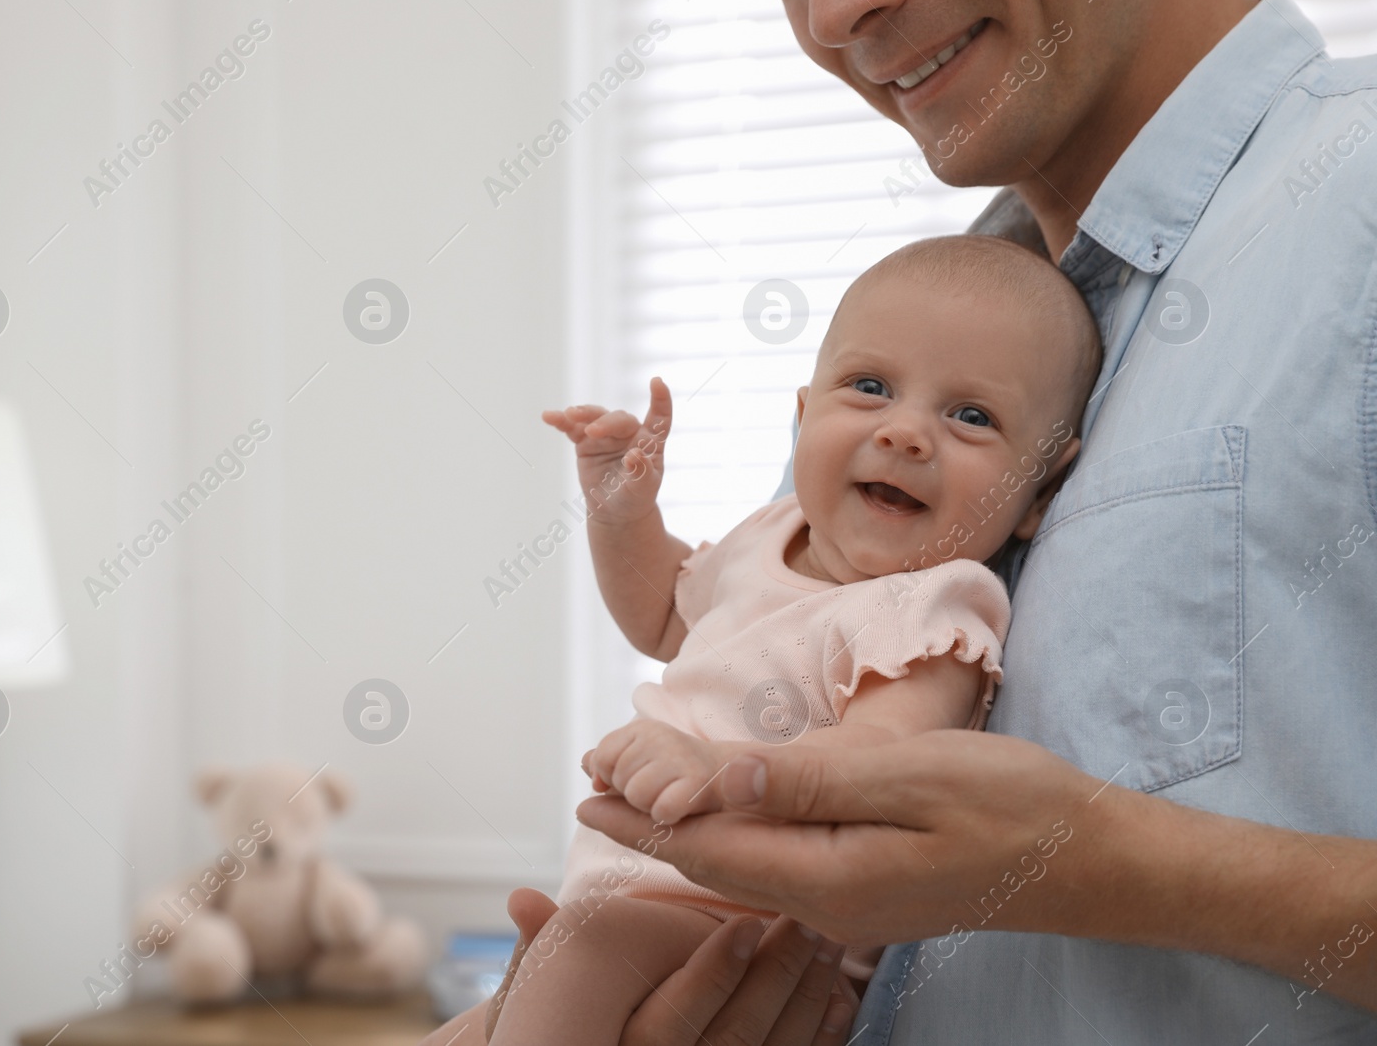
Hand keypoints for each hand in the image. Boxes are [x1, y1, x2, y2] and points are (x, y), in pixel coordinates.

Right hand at [484, 888, 858, 1044]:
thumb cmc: (552, 1025)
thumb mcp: (534, 996)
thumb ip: (539, 951)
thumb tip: (521, 898)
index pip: (675, 1020)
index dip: (715, 973)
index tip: (748, 924)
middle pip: (735, 1037)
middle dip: (777, 979)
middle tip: (807, 922)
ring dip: (806, 999)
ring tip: (828, 943)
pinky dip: (820, 1035)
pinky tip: (838, 994)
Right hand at [542, 376, 671, 525]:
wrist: (614, 510)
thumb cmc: (635, 497)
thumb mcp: (642, 489)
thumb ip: (641, 471)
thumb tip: (634, 455)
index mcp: (650, 442)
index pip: (660, 418)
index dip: (661, 400)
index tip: (657, 382)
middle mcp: (629, 433)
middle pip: (619, 419)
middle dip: (605, 422)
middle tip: (591, 431)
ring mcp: (606, 434)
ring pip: (595, 416)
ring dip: (582, 413)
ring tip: (568, 415)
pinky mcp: (585, 440)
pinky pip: (573, 427)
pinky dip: (561, 421)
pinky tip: (549, 416)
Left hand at [576, 729, 1111, 946]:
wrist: (1090, 859)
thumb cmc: (1012, 805)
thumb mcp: (910, 776)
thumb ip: (811, 780)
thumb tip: (723, 776)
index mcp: (830, 875)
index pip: (712, 848)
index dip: (646, 820)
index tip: (590, 793)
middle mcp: (829, 903)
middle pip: (719, 865)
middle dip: (653, 830)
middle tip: (593, 795)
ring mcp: (853, 903)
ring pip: (748, 868)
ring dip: (692, 834)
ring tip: (641, 804)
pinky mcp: (872, 890)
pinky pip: (783, 867)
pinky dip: (740, 838)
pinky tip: (730, 819)